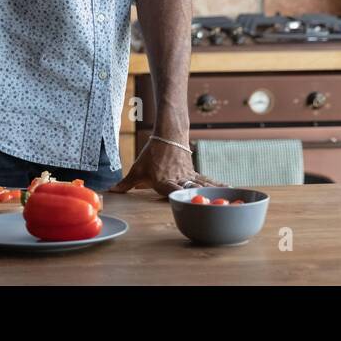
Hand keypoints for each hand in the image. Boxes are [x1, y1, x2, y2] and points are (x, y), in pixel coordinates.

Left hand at [109, 138, 225, 196]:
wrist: (168, 135)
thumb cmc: (151, 154)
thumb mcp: (137, 169)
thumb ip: (126, 183)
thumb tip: (110, 192)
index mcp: (163, 180)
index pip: (170, 190)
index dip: (176, 196)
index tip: (184, 203)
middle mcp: (178, 179)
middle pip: (189, 189)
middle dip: (199, 198)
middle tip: (210, 205)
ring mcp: (188, 175)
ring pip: (201, 184)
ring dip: (213, 191)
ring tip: (228, 196)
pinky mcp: (194, 171)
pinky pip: (207, 179)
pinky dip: (217, 183)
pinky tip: (230, 187)